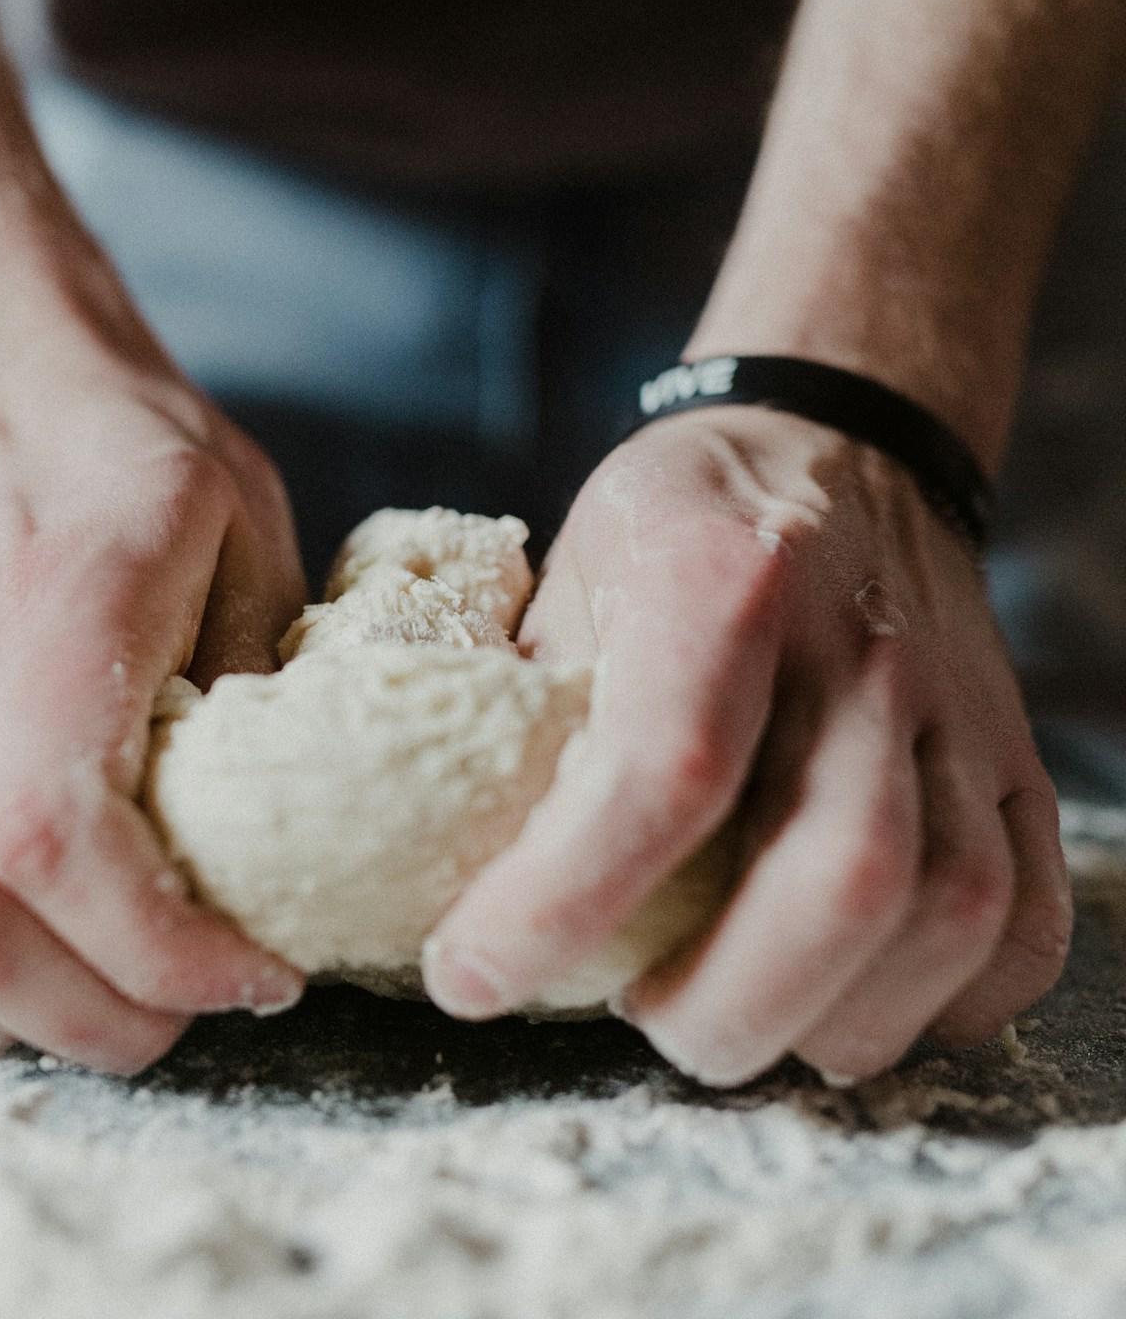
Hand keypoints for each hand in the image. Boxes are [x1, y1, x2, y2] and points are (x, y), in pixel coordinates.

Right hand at [0, 350, 306, 1073]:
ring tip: (88, 996)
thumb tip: (280, 835)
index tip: (255, 975)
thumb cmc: (139, 474)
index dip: (157, 945)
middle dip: (90, 1016)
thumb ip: (270, 673)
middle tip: (185, 1012)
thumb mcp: (251, 532)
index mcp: (59, 605)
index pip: (55, 831)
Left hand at [423, 406, 1069, 1084]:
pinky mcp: (1010, 754)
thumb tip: (447, 856)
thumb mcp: (570, 574)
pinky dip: (947, 1001)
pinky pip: (1023, 914)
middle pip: (839, 874)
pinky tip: (852, 1001)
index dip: (559, 900)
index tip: (470, 976)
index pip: (662, 770)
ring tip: (733, 1021)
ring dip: (831, 1018)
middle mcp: (857, 645)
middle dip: (723, 1005)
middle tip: (641, 1023)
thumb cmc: (681, 521)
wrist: (839, 446)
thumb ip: (525, 705)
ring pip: (946, 910)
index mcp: (722, 580)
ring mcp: (954, 705)